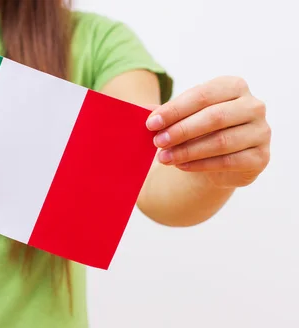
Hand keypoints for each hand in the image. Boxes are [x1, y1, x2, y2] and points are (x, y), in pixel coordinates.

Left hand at [146, 76, 270, 187]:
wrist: (219, 160)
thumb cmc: (199, 131)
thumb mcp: (183, 118)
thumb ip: (166, 114)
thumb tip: (142, 112)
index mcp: (234, 86)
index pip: (202, 95)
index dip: (175, 110)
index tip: (150, 124)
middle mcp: (253, 106)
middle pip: (214, 117)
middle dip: (181, 130)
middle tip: (157, 142)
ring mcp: (261, 132)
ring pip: (220, 142)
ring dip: (187, 151)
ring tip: (164, 158)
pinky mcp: (260, 157)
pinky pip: (227, 162)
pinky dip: (200, 164)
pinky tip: (181, 166)